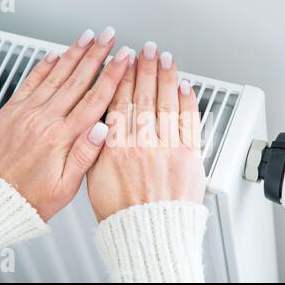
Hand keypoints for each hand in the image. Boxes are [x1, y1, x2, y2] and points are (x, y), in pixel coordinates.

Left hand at [0, 26, 133, 220]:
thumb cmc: (31, 197)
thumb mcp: (65, 187)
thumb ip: (85, 156)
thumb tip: (102, 130)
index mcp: (61, 137)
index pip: (93, 100)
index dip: (112, 76)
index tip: (123, 59)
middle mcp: (44, 120)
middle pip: (77, 81)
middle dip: (96, 55)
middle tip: (109, 37)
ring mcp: (26, 113)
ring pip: (55, 76)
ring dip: (73, 54)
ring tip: (87, 37)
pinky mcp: (11, 112)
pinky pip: (29, 83)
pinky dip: (42, 66)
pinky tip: (54, 55)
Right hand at [87, 42, 205, 221]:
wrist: (150, 235)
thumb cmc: (123, 214)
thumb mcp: (95, 181)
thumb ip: (97, 150)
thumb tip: (100, 127)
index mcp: (117, 148)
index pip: (121, 102)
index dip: (123, 77)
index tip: (125, 61)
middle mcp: (142, 143)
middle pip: (144, 96)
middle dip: (145, 68)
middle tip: (147, 49)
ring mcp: (167, 148)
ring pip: (166, 103)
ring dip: (166, 77)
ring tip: (165, 58)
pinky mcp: (188, 157)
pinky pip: (189, 122)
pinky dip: (187, 102)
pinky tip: (185, 86)